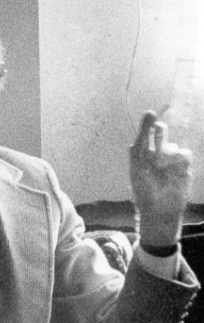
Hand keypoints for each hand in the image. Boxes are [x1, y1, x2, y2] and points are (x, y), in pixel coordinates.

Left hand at [129, 111, 192, 245]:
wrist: (158, 209)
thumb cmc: (143, 187)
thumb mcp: (138, 162)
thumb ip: (142, 140)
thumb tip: (148, 116)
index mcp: (143, 152)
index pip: (146, 132)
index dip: (148, 123)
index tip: (150, 113)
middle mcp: (157, 154)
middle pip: (162, 133)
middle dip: (160, 131)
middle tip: (157, 130)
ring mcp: (171, 161)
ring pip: (173, 146)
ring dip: (167, 152)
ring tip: (160, 166)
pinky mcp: (184, 168)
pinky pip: (184, 154)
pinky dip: (179, 158)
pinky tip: (173, 168)